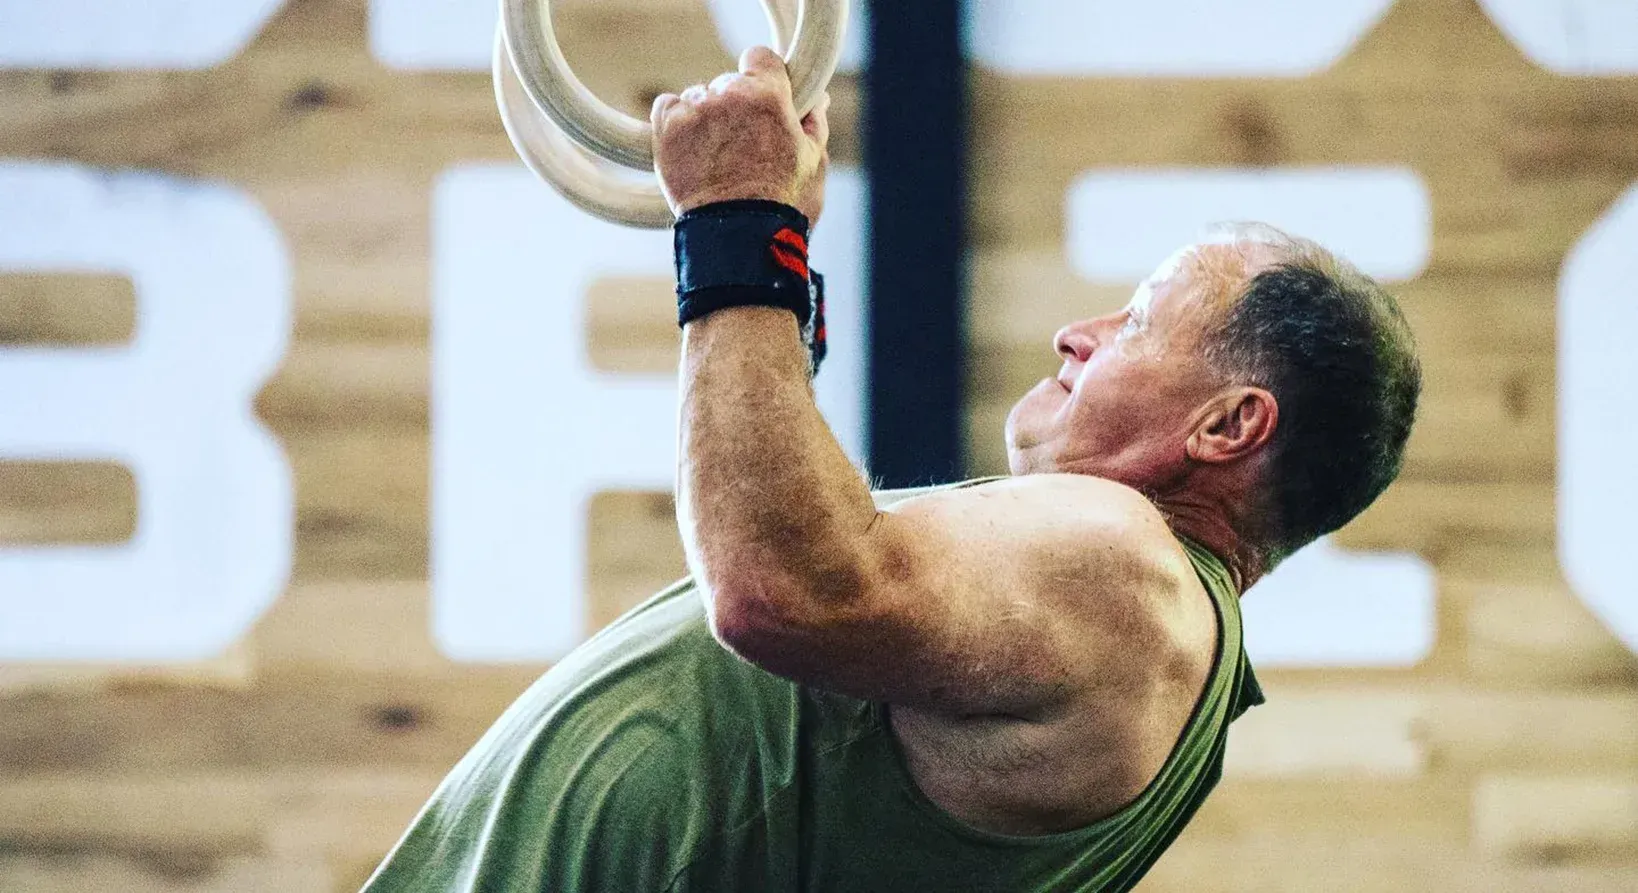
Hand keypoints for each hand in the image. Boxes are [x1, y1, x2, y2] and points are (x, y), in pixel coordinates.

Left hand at [651, 46, 829, 226]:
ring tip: (717, 156)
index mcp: (768, 95)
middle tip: (742, 143)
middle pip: (728, 83)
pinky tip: (691, 148)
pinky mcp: (666, 130)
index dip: (762, 77)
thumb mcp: (813, 162)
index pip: (759, 58)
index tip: (761, 97)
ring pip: (698, 97)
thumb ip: (813, 123)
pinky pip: (668, 107)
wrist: (737, 237)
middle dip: (736, 106)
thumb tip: (818, 101)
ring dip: (706, 116)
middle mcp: (729, 95)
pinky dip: (677, 122)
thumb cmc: (782, 204)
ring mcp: (695, 111)